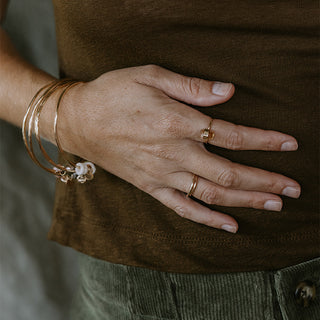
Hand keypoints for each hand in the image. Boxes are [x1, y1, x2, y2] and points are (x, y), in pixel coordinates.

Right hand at [59, 65, 299, 232]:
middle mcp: (174, 154)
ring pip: (213, 194)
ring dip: (246, 200)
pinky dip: (208, 220)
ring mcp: (162, 174)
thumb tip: (227, 92)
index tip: (289, 145)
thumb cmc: (113, 94)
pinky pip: (183, 208)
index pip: (232, 135)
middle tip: (293, 188)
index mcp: (177, 123)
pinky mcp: (150, 187)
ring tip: (274, 204)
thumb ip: (191, 87)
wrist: (79, 120)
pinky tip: (230, 226)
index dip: (264, 140)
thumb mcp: (150, 76)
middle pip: (230, 172)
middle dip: (265, 180)